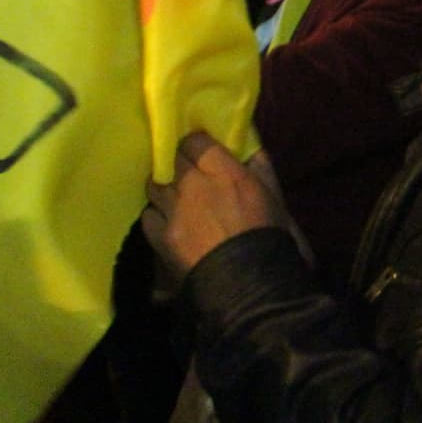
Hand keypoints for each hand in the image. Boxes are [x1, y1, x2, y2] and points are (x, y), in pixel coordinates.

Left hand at [141, 133, 283, 280]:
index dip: (195, 143)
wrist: (247, 281)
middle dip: (178, 161)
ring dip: (164, 186)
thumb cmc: (267, 233)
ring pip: (155, 185)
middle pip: (173, 159)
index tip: (200, 149)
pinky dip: (156, 214)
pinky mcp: (161, 236)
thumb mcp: (274, 194)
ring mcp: (175, 210)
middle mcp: (195, 185)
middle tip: (187, 170)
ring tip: (174, 195)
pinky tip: (167, 219)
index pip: (195, 141)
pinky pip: (148, 215)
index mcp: (226, 172)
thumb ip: (260, 165)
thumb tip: (248, 145)